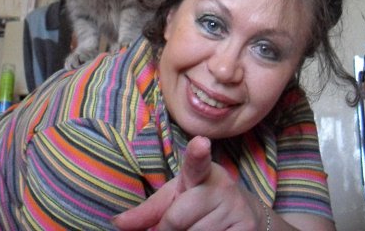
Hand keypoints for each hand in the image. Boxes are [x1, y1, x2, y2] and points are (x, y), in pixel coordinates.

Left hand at [113, 135, 262, 230]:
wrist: (246, 216)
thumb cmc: (201, 204)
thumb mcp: (176, 199)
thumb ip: (148, 211)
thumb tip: (118, 223)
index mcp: (200, 172)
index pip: (196, 162)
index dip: (198, 152)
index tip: (201, 143)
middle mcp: (221, 185)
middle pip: (176, 219)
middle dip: (170, 229)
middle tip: (181, 224)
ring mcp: (236, 208)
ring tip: (201, 228)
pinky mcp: (246, 229)